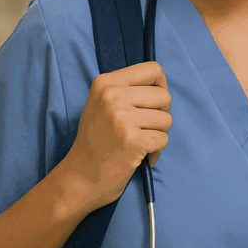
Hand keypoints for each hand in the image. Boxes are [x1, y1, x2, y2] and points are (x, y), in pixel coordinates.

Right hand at [61, 62, 171, 210]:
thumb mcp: (102, 104)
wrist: (80, 178)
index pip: (153, 69)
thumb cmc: (96, 142)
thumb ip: (127, 90)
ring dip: (158, 135)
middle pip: (164, 96)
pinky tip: (139, 156)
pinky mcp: (132, 140)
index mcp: (106, 82)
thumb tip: (161, 85)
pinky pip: (163, 139)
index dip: (160, 87)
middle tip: (144, 130)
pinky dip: (156, 151)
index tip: (153, 105)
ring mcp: (121, 118)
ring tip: (139, 143)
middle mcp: (112, 95)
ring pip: (167, 119)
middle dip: (161, 115)